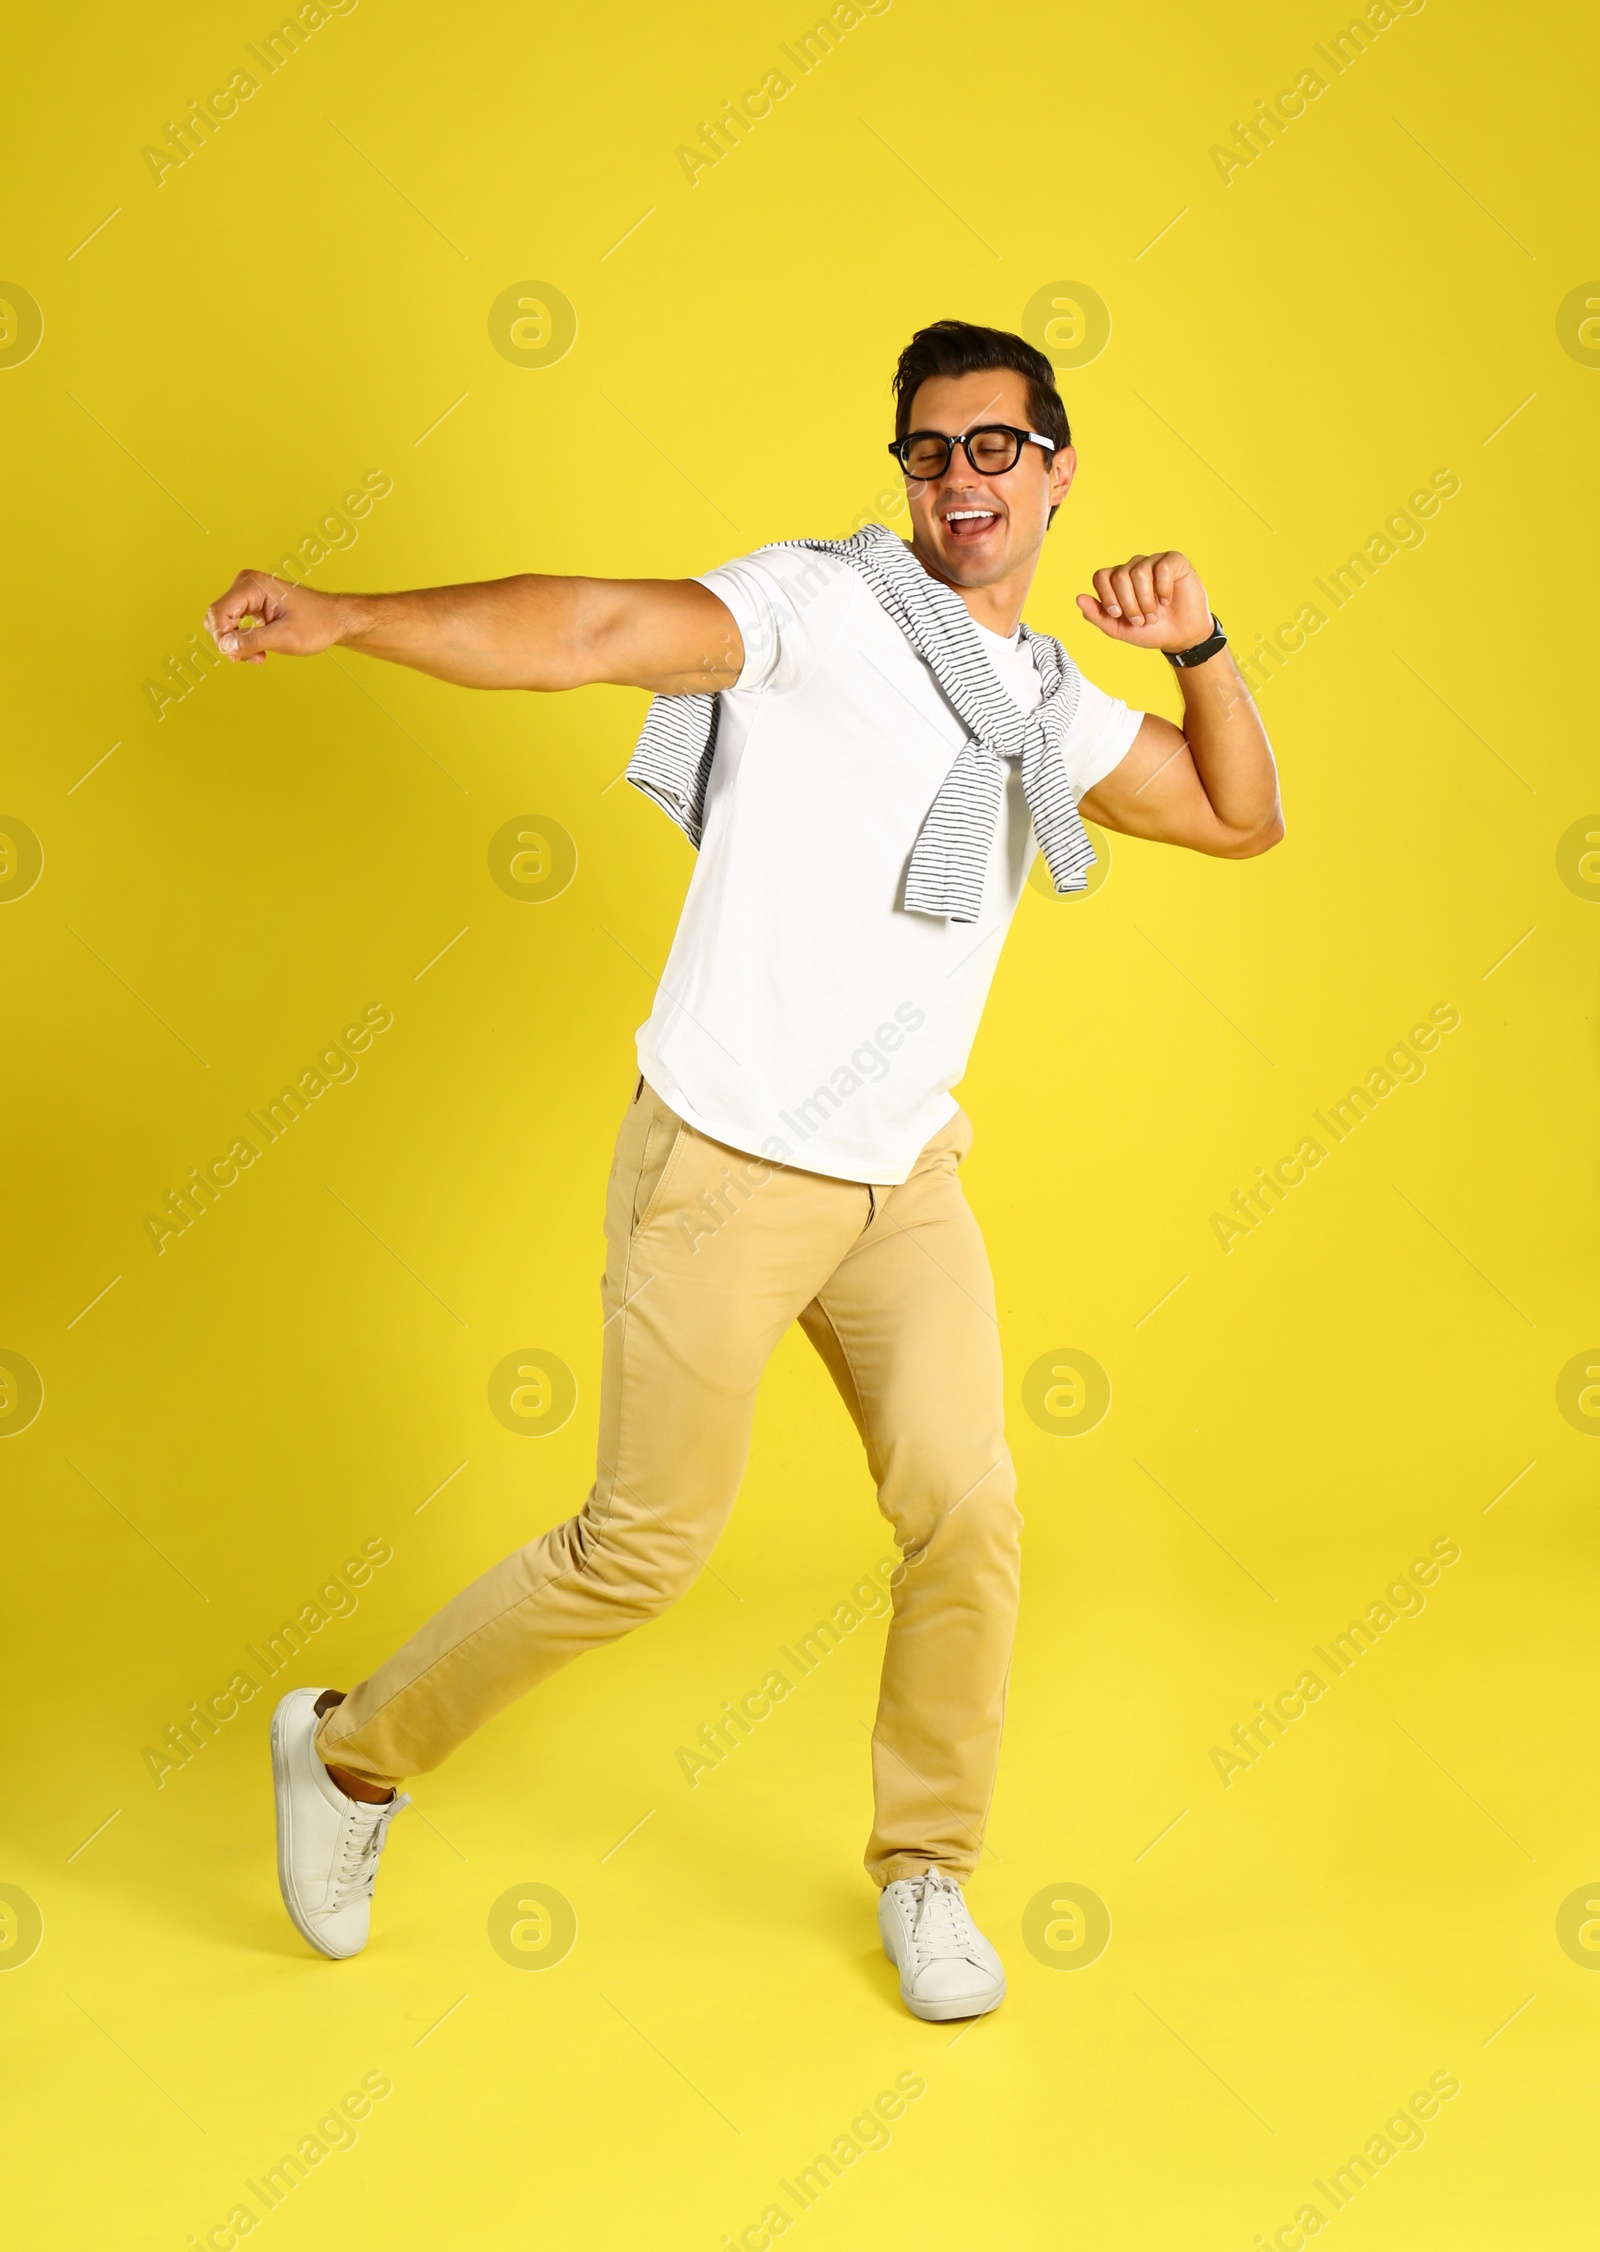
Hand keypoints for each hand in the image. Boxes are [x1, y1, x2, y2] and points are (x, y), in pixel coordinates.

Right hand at [203, 570, 343, 664]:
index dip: (222, 639)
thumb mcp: (284, 637)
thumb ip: (252, 641)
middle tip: (256, 658)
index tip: (238, 658)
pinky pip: (233, 623)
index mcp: (252, 585)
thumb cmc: (316, 625)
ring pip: (224, 623)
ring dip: (237, 644)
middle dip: (231, 643)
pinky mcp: (250, 602)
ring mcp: (247, 591)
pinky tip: (260, 651)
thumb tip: (224, 647)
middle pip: (217, 618)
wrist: (334, 619)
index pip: (218, 613)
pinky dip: (243, 640)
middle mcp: (245, 583)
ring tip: (260, 656)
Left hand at [1076, 551, 1211, 652]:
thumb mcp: (1118, 629)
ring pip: (1139, 572)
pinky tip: (1167, 600)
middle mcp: (1134, 567)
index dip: (1107, 597)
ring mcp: (1154, 562)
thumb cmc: (1150, 630)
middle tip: (1141, 619)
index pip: (1101, 576)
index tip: (1118, 615)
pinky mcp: (1174, 561)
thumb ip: (1097, 615)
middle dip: (1129, 604)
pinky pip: (1161, 568)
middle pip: (1120, 576)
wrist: (1180, 637)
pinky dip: (1163, 590)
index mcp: (1118, 580)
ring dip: (1146, 601)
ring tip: (1154, 615)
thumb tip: (1078, 598)